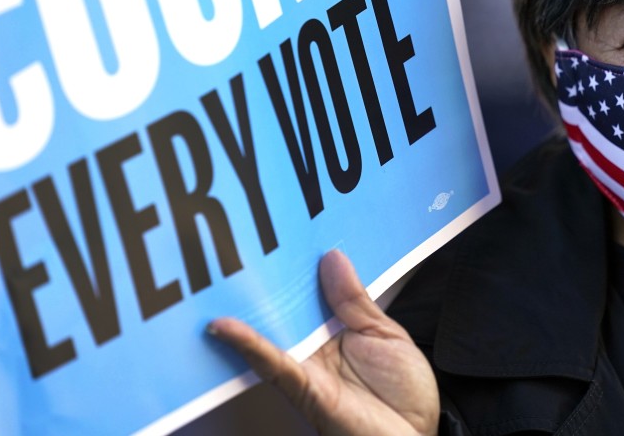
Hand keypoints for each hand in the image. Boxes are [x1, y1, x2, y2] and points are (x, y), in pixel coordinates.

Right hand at [208, 250, 439, 435]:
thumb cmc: (404, 395)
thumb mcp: (385, 334)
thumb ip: (355, 300)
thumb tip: (332, 257)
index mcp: (335, 329)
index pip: (307, 290)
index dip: (294, 263)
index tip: (279, 229)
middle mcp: (313, 346)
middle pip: (282, 306)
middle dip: (260, 278)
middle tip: (235, 241)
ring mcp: (304, 367)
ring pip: (267, 329)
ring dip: (244, 305)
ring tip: (219, 272)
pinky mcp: (302, 388)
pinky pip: (271, 362)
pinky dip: (246, 343)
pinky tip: (224, 326)